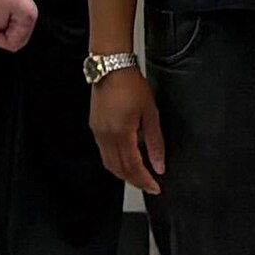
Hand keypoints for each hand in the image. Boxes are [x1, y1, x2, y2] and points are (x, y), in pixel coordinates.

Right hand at [88, 60, 160, 195]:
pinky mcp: (95, 128)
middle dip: (135, 181)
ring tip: (139, 176)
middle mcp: (106, 136)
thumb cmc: (131, 84)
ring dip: (124, 174)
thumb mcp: (151, 113)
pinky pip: (104, 153)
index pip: (134, 167)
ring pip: (109, 164)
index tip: (155, 187)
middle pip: (119, 170)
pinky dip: (115, 162)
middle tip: (149, 186)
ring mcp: (98, 133)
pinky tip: (126, 160)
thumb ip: (156, 142)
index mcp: (121, 133)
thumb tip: (159, 165)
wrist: (111, 67)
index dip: (145, 181)